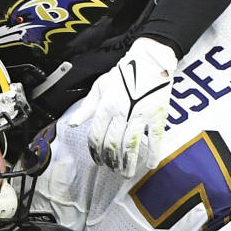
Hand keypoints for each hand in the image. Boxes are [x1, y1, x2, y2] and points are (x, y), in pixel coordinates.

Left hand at [67, 37, 177, 176]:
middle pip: (112, 144)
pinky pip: (155, 138)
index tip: (98, 162)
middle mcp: (121, 112)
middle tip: (112, 170)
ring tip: (126, 173)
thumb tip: (72, 125)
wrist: (151, 57)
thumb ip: (87, 107)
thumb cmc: (124, 73)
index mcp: (106, 106)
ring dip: (127, 163)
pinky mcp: (158, 114)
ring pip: (130, 145)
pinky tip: (151, 164)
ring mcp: (140, 114)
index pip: (96, 136)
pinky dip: (153, 154)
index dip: (95, 152)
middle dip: (110, 161)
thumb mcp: (101, 86)